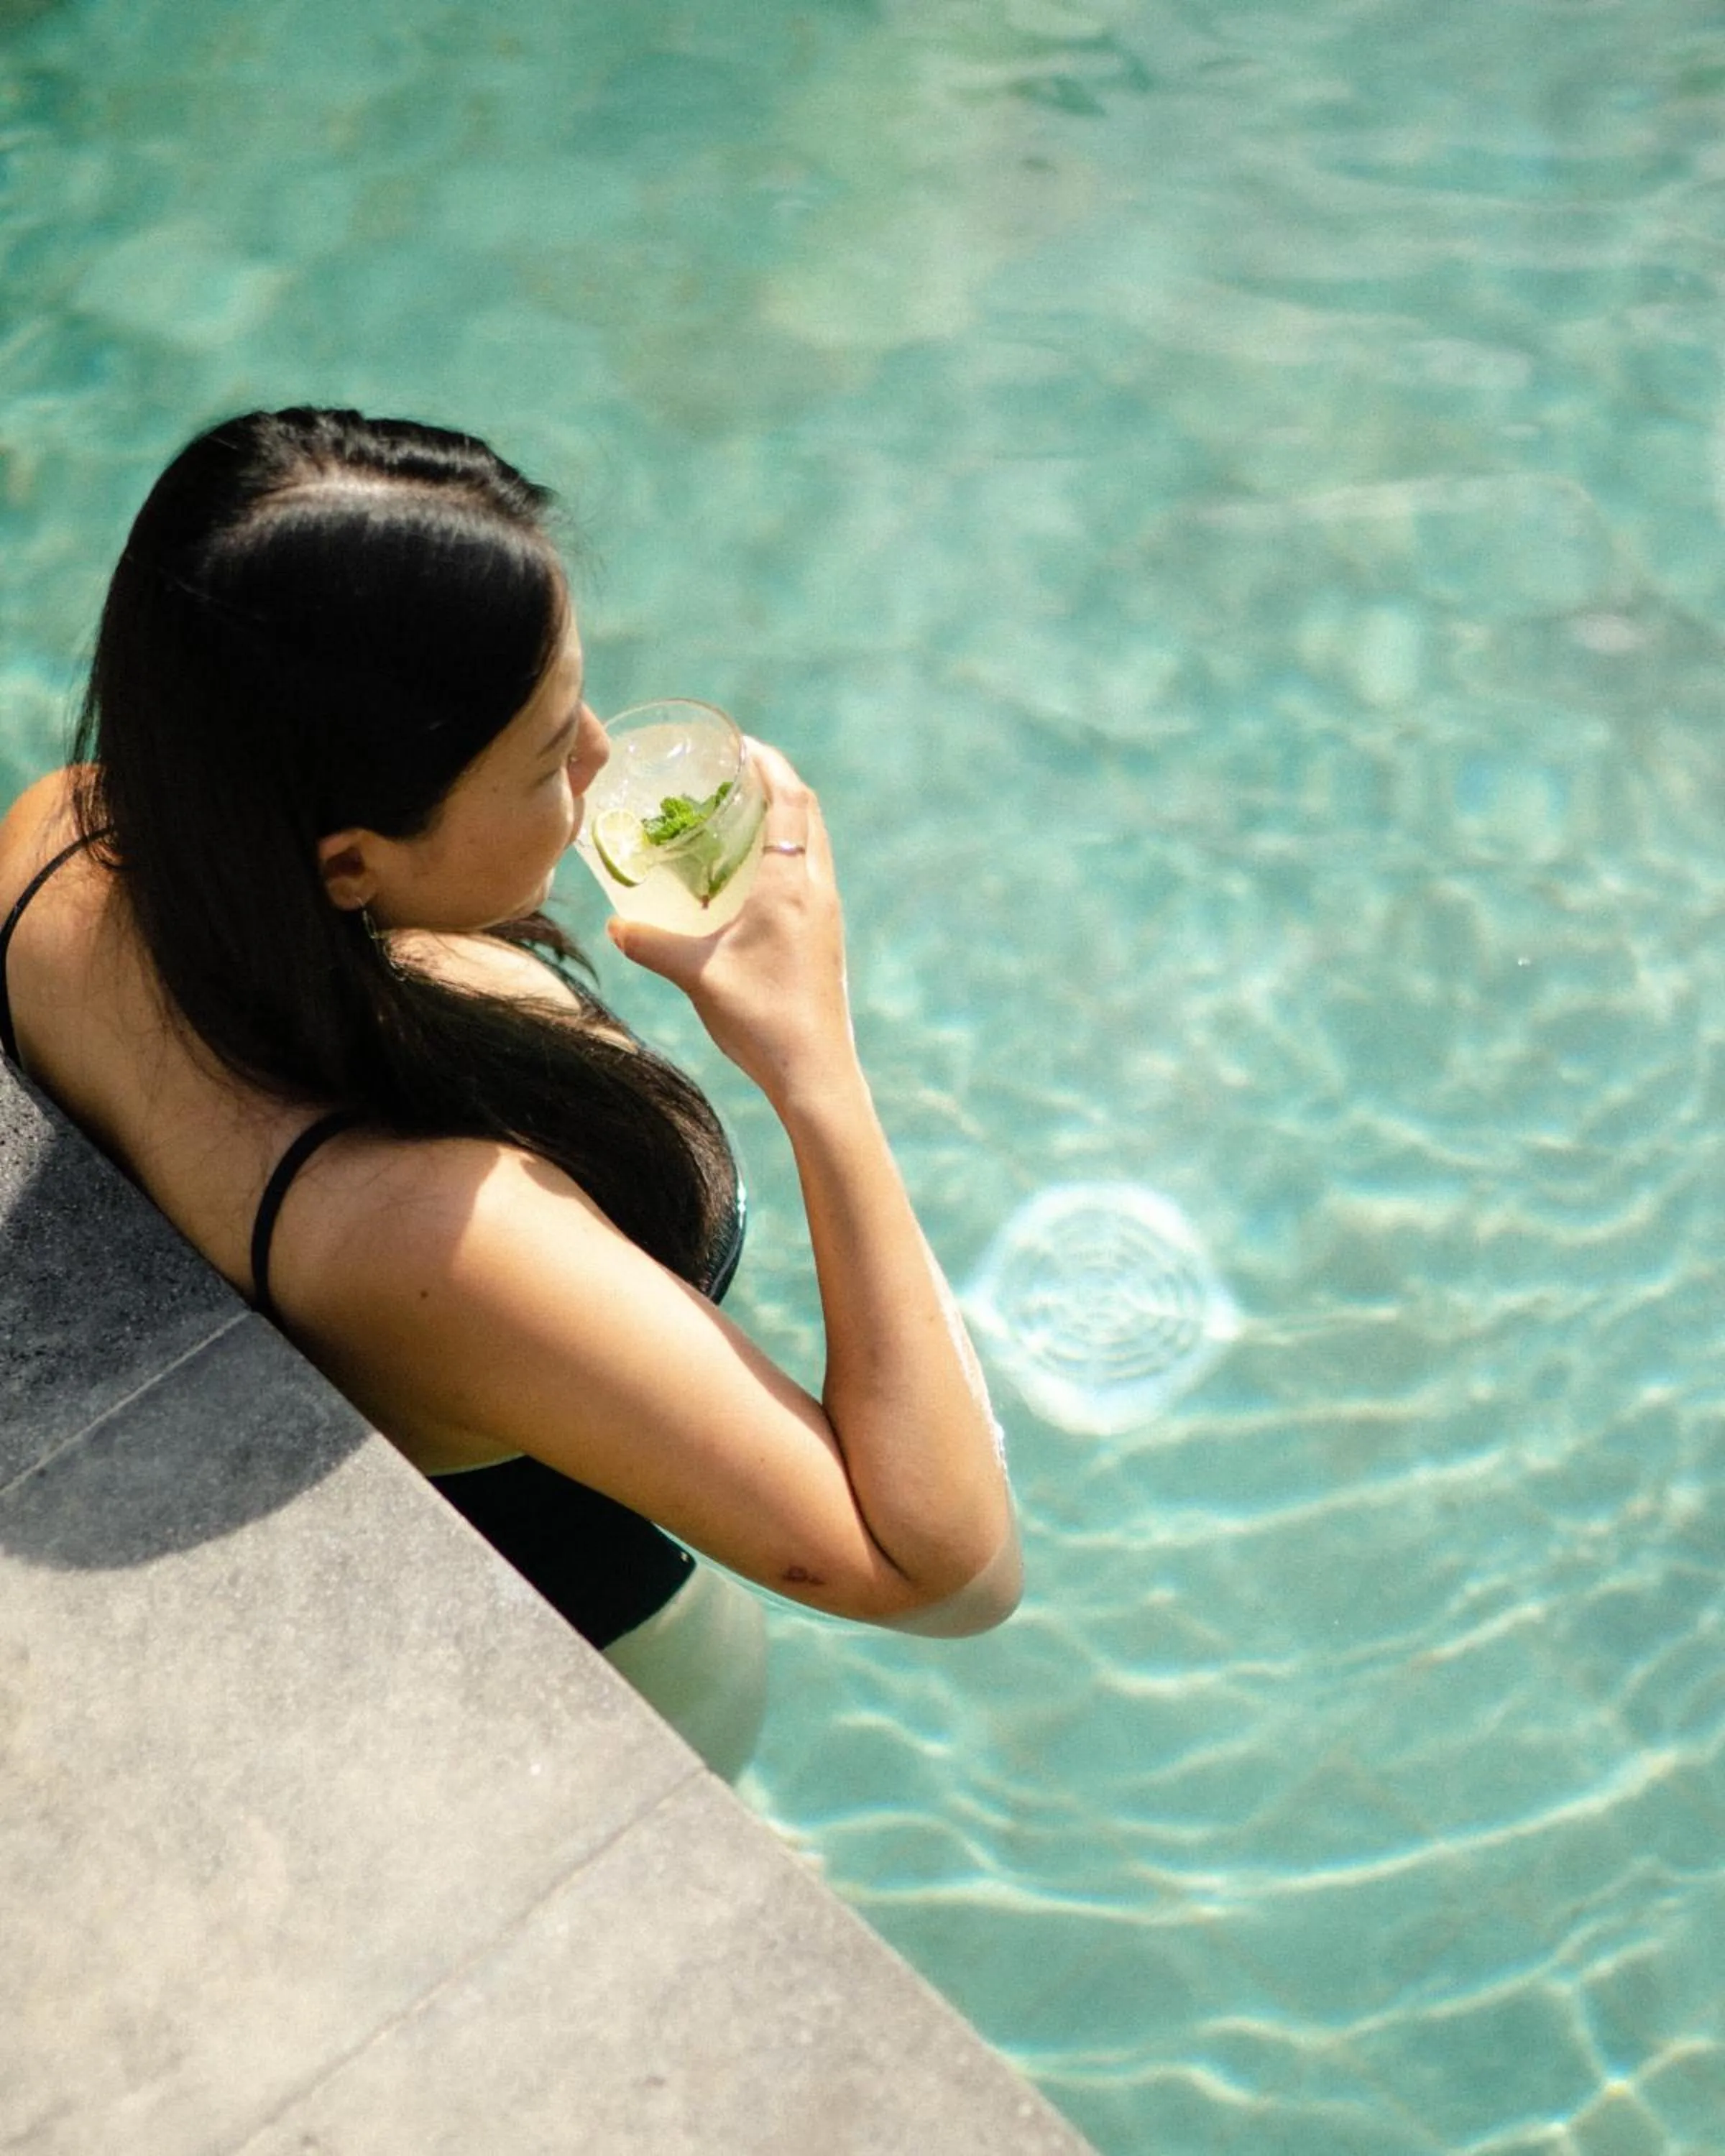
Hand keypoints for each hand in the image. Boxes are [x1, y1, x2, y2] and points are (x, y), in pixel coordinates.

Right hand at [605, 742, 859, 1105]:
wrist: (815, 1072)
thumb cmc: (761, 1018)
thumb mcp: (695, 975)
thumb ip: (651, 944)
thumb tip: (615, 925)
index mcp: (790, 884)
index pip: (789, 800)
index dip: (769, 764)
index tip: (742, 745)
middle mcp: (817, 889)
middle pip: (809, 812)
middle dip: (777, 782)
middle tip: (737, 773)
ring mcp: (828, 913)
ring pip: (815, 843)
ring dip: (788, 817)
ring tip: (745, 814)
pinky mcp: (827, 937)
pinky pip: (813, 873)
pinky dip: (790, 853)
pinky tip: (757, 876)